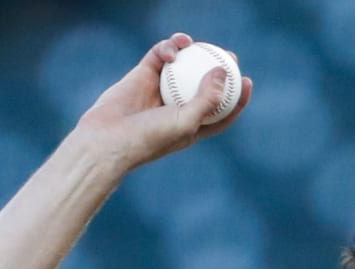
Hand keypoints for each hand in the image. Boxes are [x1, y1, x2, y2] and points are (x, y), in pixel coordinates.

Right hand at [74, 33, 253, 171]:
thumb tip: (224, 74)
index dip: (237, 97)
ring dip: (192, 53)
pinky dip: (168, 49)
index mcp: (194, 125)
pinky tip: (172, 50)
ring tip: (198, 44)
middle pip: (205, 84)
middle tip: (229, 55)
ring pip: (183, 66)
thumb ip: (207, 99)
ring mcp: (161, 90)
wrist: (108, 138)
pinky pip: (160, 56)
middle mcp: (179, 106)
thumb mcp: (186, 122)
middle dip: (218, 68)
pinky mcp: (143, 75)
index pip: (222, 110)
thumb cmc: (150, 137)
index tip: (246, 80)